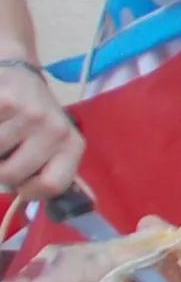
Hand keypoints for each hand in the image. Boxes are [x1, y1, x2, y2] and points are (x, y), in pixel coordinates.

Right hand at [0, 59, 83, 199]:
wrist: (16, 73)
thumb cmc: (30, 118)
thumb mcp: (48, 145)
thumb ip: (46, 175)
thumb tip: (52, 208)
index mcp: (72, 145)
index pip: (52, 187)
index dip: (29, 191)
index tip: (21, 181)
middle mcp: (56, 129)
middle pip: (10, 175)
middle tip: (5, 150)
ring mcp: (31, 114)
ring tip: (1, 130)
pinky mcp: (6, 101)